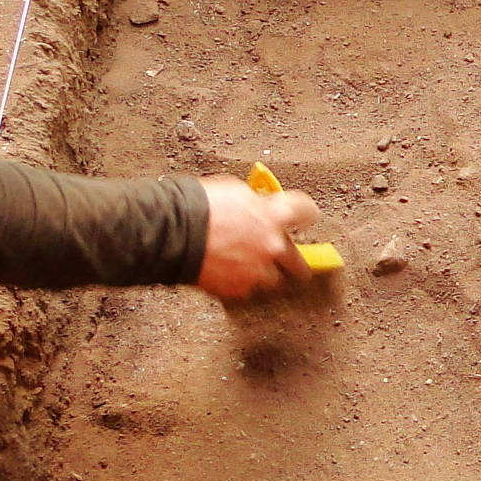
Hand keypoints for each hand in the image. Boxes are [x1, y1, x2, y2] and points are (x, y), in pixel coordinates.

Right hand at [196, 176, 321, 298]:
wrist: (173, 233)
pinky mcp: (239, 289)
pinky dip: (241, 282)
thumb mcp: (235, 191)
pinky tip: (229, 271)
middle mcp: (272, 246)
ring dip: (265, 272)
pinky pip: (248, 288)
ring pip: (274, 279)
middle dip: (293, 258)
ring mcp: (257, 271)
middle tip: (286, 257)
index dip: (305, 214)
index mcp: (274, 215)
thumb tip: (258, 207)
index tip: (304, 217)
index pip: (307, 212)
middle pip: (300, 261)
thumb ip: (255, 202)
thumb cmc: (199, 207)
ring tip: (249, 265)